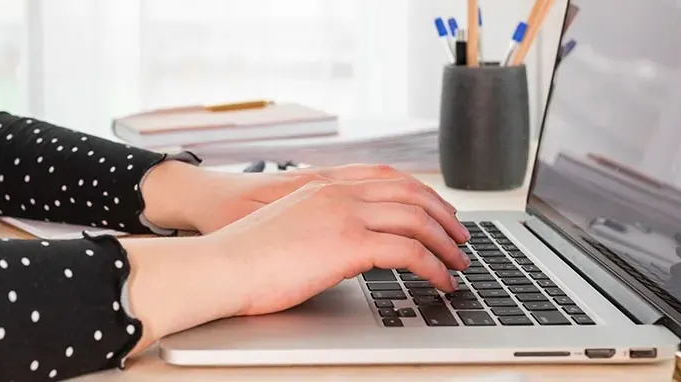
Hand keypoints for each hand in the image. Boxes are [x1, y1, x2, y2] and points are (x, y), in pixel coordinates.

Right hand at [207, 178, 468, 315]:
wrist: (220, 265)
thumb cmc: (241, 256)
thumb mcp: (285, 227)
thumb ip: (314, 225)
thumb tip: (330, 246)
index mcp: (322, 186)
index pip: (387, 178)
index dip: (421, 193)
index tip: (437, 212)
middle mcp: (338, 193)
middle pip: (411, 194)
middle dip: (444, 216)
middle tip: (460, 238)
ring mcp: (345, 215)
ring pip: (418, 219)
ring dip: (446, 244)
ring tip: (458, 263)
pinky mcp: (349, 244)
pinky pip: (410, 251)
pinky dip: (434, 266)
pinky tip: (441, 281)